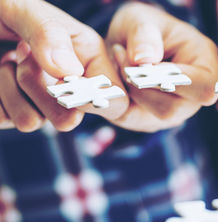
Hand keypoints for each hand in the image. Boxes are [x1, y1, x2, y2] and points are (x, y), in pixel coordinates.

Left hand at [0, 0, 128, 131]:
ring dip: (13, 91)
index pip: (114, 97)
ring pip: (35, 122)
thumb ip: (50, 34)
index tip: (63, 82)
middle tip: (23, 57)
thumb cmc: (1, 5)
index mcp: (87, 55)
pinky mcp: (16, 109)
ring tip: (7, 61)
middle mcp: (69, 83)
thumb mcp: (25, 8)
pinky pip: (9, 120)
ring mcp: (43, 99)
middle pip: (71, 118)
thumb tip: (70, 72)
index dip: (93, 99)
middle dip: (43, 93)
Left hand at [106, 2, 217, 131]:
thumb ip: (144, 35)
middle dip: (142, 85)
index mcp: (206, 63)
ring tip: (120, 61)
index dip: (175, 80)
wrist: (127, 44)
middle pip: (174, 108)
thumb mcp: (141, 19)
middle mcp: (196, 94)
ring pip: (153, 116)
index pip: (205, 88)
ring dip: (129, 90)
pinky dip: (120, 99)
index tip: (146, 62)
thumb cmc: (144, 28)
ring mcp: (177, 111)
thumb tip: (144, 61)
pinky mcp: (154, 121)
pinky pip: (133, 119)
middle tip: (120, 54)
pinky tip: (119, 77)